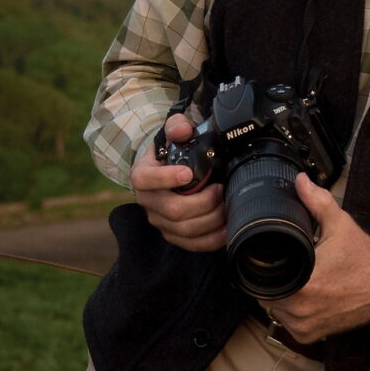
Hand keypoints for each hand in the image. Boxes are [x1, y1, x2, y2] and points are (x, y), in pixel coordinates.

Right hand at [131, 113, 226, 251]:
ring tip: (227, 205)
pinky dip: (212, 239)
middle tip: (221, 189)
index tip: (188, 173)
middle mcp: (148, 202)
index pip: (146, 180)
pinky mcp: (173, 234)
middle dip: (203, 202)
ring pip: (185, 229)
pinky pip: (192, 244)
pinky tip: (227, 228)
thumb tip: (183, 130)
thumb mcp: (171, 134)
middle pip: (173, 210)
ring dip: (211, 219)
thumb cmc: (171, 152)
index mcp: (142, 176)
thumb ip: (176, 126)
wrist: (167, 171)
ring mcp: (160, 221)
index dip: (166, 178)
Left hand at [264, 174, 369, 343]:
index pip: (260, 278)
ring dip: (280, 298)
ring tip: (296, 281)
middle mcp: (301, 307)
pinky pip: (288, 324)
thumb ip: (317, 202)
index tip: (269, 259)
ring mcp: (305, 324)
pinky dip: (292, 313)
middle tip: (287, 267)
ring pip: (275, 310)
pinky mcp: (311, 335)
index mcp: (303, 281)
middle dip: (271, 280)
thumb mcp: (341, 225)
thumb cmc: (365, 260)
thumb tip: (300, 182)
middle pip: (265, 294)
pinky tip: (305, 298)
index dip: (260, 268)